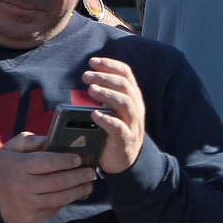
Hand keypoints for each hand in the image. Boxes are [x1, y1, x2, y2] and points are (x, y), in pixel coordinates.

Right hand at [0, 132, 96, 222]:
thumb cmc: (3, 169)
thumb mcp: (10, 149)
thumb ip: (29, 141)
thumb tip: (50, 139)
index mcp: (19, 167)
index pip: (48, 162)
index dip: (66, 161)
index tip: (79, 159)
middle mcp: (23, 187)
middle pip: (58, 182)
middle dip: (78, 177)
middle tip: (92, 172)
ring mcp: (27, 205)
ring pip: (59, 198)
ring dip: (78, 191)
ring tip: (89, 185)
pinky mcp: (30, 218)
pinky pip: (53, 209)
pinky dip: (65, 201)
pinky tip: (74, 194)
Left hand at [82, 58, 146, 174]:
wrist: (126, 161)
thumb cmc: (115, 132)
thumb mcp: (114, 110)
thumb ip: (106, 96)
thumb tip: (88, 78)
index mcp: (132, 97)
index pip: (126, 74)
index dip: (110, 65)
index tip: (92, 61)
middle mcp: (135, 107)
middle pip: (124, 86)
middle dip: (105, 77)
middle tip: (86, 75)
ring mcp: (132, 123)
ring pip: (124, 103)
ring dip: (107, 94)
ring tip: (91, 90)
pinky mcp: (125, 140)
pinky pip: (118, 128)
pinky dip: (107, 120)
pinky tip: (94, 115)